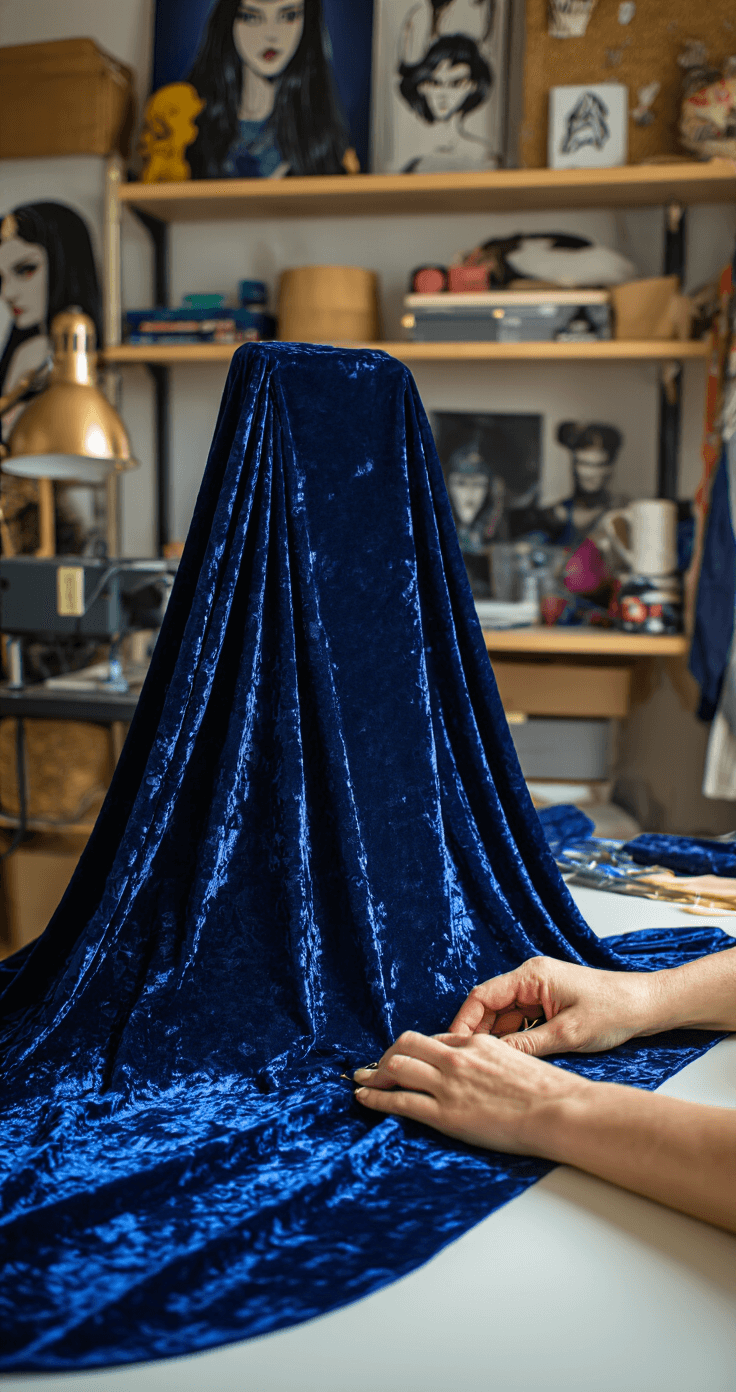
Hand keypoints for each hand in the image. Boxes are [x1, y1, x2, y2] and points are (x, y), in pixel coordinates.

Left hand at [353, 1031, 586, 1154]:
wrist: (558, 1110)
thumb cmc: (549, 1092)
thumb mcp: (520, 1061)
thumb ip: (495, 1060)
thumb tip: (486, 1071)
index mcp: (478, 1043)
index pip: (436, 1039)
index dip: (416, 1049)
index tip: (406, 1058)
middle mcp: (458, 1057)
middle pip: (407, 1044)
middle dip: (387, 1055)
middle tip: (376, 1067)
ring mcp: (449, 1084)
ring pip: (397, 1066)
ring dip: (375, 1074)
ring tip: (362, 1081)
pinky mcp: (445, 1113)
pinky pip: (399, 1101)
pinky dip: (375, 1098)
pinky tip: (363, 1099)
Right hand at [448, 956, 658, 1056]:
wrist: (647, 1005)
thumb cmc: (613, 1011)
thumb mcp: (568, 1034)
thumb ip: (527, 1046)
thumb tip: (494, 1058)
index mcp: (532, 976)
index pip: (482, 996)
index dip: (464, 1022)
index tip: (454, 1047)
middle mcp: (531, 979)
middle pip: (489, 1006)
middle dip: (476, 1033)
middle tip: (465, 1062)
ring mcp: (539, 991)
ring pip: (503, 1016)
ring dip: (494, 1038)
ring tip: (482, 1066)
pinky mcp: (548, 1003)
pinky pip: (520, 1020)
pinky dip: (512, 1038)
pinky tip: (508, 1059)